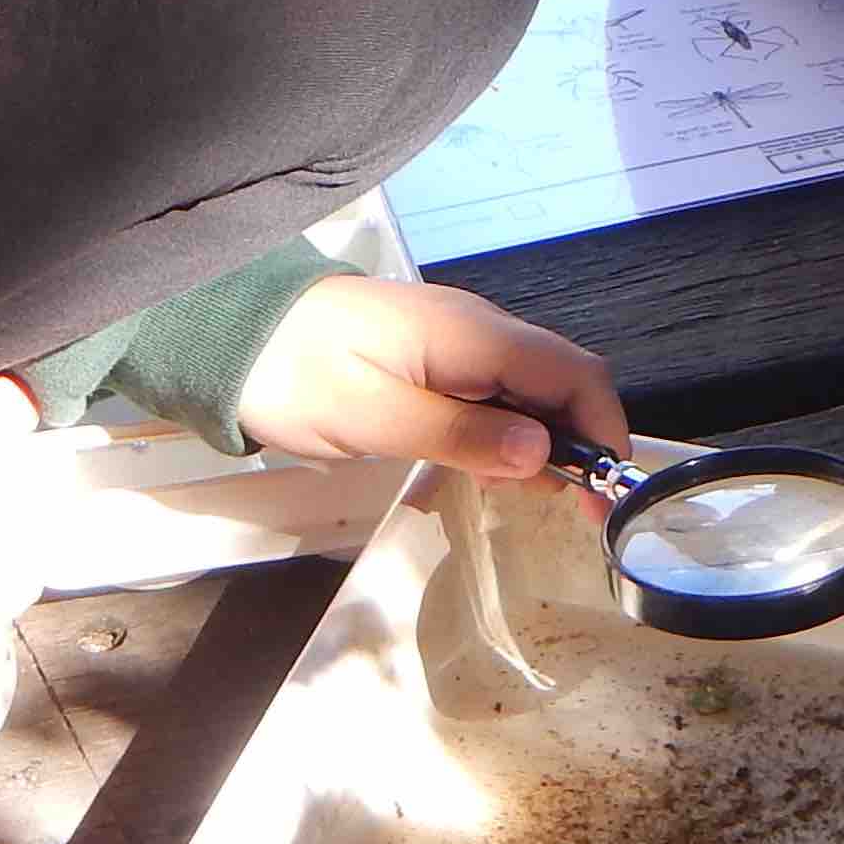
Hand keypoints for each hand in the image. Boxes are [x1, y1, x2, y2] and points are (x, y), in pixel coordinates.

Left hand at [231, 275, 628, 478]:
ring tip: (548, 502)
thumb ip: (458, 433)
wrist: (235, 333)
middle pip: (563, 380)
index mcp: (472, 335)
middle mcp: (479, 331)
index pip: (573, 373)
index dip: (603, 430)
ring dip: (552, 440)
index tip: (607, 493)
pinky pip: (499, 393)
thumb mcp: (371, 415)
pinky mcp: (438, 361)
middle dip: (586, 441)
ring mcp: (460, 343)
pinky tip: (504, 471)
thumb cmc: (294, 372)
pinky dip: (515, 432)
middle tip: (581, 513)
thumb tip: (541, 453)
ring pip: (534, 389)